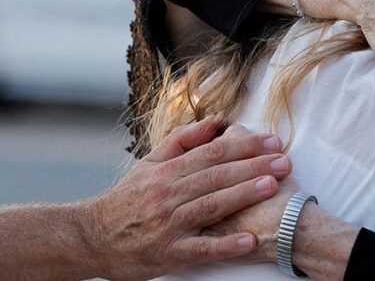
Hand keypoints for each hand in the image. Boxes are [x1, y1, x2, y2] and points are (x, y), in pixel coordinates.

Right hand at [81, 117, 292, 280]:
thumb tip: (214, 121)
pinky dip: (225, 245)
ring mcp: (168, 225)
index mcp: (167, 171)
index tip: (273, 141)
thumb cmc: (126, 199)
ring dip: (243, 196)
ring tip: (272, 187)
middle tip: (284, 161)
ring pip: (211, 206)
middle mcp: (168, 195)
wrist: (90, 237)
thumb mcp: (149, 164)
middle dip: (254, 166)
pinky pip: (200, 249)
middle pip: (216, 176)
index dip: (245, 146)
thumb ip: (182, 141)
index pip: (213, 153)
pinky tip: (248, 241)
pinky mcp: (168, 253)